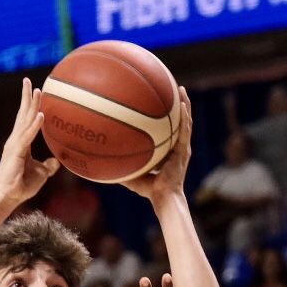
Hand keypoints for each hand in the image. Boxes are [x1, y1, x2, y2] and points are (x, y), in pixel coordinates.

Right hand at [0, 79, 59, 204]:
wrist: (9, 196)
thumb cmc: (22, 186)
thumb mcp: (41, 173)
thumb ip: (48, 166)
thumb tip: (57, 161)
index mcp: (20, 142)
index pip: (24, 118)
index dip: (29, 104)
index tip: (33, 89)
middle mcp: (16, 139)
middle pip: (22, 113)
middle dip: (26, 96)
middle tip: (28, 80)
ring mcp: (15, 144)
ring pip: (25, 120)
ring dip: (32, 105)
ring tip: (38, 90)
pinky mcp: (17, 152)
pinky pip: (28, 136)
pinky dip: (35, 125)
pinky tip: (41, 115)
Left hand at [122, 86, 193, 203]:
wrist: (164, 198)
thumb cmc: (150, 190)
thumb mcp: (132, 175)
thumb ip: (121, 167)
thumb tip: (100, 163)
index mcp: (169, 151)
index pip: (169, 130)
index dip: (167, 116)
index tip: (161, 102)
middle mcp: (177, 147)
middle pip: (179, 121)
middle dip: (177, 105)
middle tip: (173, 89)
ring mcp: (182, 149)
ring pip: (186, 122)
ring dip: (185, 105)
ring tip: (181, 90)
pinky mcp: (184, 152)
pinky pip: (185, 131)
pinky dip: (185, 117)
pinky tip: (183, 104)